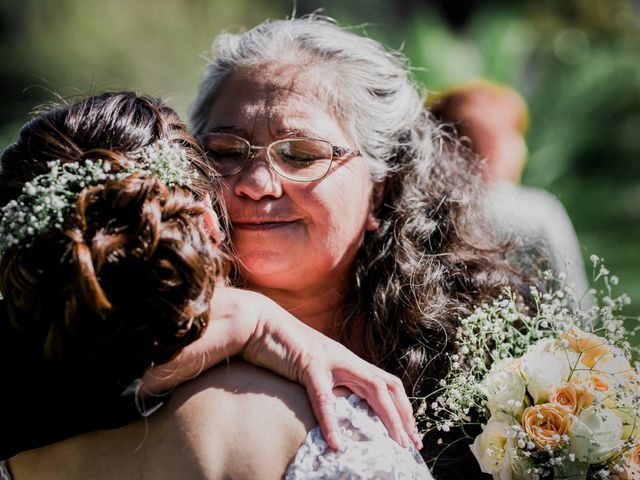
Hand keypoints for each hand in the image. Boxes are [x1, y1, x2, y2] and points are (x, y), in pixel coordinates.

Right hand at [243, 297, 421, 451]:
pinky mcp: (309, 364)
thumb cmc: (281, 347)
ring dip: (386, 418)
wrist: (258, 322)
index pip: (385, 383)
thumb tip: (337, 411)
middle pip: (387, 386)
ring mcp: (330, 360)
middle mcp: (345, 359)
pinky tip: (336, 444)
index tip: (409, 434)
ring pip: (371, 388)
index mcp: (347, 361)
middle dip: (404, 416)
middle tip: (411, 444)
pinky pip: (324, 397)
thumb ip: (326, 385)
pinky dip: (331, 422)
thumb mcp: (310, 369)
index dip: (401, 408)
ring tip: (394, 444)